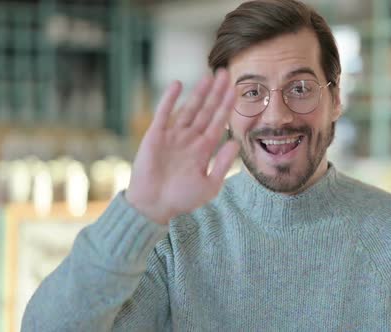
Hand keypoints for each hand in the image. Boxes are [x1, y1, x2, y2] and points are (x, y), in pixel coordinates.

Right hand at [125, 69, 239, 224]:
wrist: (153, 206)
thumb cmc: (182, 199)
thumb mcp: (209, 185)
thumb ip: (222, 164)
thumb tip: (236, 142)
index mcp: (204, 149)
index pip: (218, 122)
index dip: (226, 106)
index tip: (235, 89)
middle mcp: (190, 139)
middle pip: (206, 111)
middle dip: (216, 93)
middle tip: (225, 73)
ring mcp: (173, 135)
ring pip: (189, 109)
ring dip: (198, 93)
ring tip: (208, 76)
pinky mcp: (156, 135)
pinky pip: (164, 113)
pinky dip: (170, 99)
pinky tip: (178, 84)